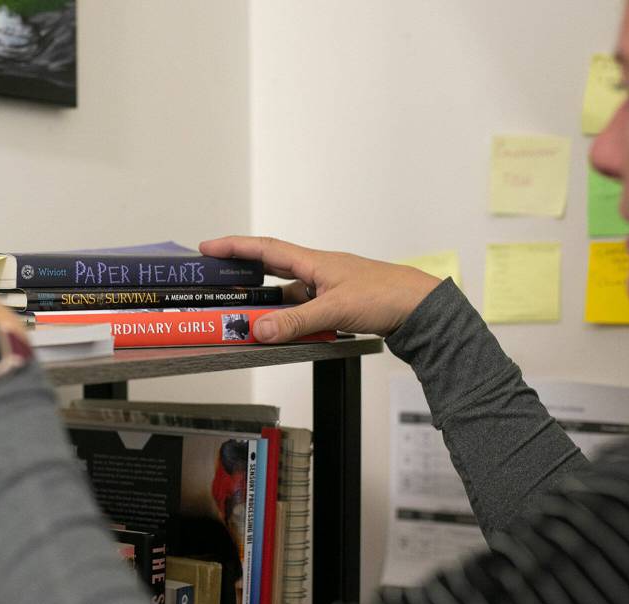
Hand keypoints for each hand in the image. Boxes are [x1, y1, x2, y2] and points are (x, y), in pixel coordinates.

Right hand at [200, 236, 440, 340]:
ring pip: (288, 293)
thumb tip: (258, 330)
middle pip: (271, 267)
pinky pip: (304, 309)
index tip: (208, 247)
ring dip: (269, 304)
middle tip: (218, 278)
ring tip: (247, 317)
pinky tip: (285, 331)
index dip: (234, 247)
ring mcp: (328, 287)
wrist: (421, 308)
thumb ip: (294, 322)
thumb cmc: (386, 295)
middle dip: (244, 272)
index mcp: (314, 262)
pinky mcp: (338, 304)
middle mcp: (318, 271)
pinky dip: (290, 318)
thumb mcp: (334, 310)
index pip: (265, 249)